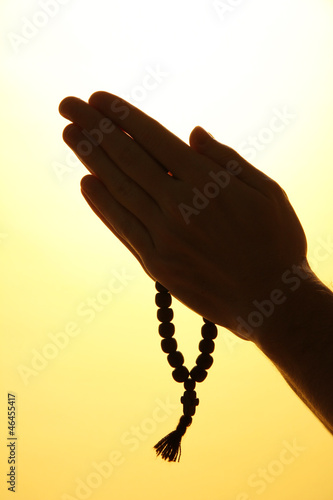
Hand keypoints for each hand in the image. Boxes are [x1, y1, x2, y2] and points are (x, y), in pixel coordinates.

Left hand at [59, 92, 307, 340]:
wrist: (271, 302)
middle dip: (95, 127)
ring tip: (70, 134)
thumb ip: (227, 160)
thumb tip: (192, 134)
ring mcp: (164, 236)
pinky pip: (122, 227)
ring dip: (91, 159)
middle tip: (69, 106)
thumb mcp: (266, 192)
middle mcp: (179, 206)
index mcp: (208, 182)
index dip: (123, 116)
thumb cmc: (276, 242)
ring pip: (119, 189)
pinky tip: (87, 183)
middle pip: (127, 158)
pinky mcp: (156, 264)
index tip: (98, 99)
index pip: (154, 139)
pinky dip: (102, 204)